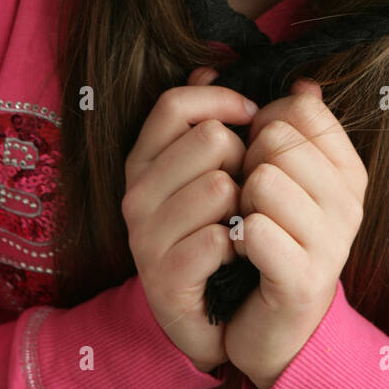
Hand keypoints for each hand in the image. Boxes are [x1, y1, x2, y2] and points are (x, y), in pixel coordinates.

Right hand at [121, 66, 255, 374]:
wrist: (211, 318)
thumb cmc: (216, 229)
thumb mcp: (214, 169)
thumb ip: (213, 118)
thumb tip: (211, 70)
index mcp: (145, 160)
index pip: (175, 103)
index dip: (222, 101)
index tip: (253, 117)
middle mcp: (135, 194)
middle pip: (209, 139)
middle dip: (243, 159)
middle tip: (245, 189)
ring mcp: (144, 238)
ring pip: (219, 187)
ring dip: (245, 206)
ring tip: (240, 224)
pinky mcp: (163, 279)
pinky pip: (218, 239)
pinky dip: (239, 244)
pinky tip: (238, 255)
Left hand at [222, 78, 367, 388]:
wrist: (274, 326)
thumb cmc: (274, 239)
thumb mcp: (286, 177)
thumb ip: (288, 126)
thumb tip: (302, 82)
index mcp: (349, 169)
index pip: (300, 109)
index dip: (264, 124)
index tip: (260, 157)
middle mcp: (350, 201)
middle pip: (277, 138)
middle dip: (247, 163)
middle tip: (249, 200)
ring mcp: (333, 242)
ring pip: (263, 179)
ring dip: (239, 203)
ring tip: (246, 226)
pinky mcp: (304, 279)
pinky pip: (254, 230)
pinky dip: (236, 238)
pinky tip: (242, 254)